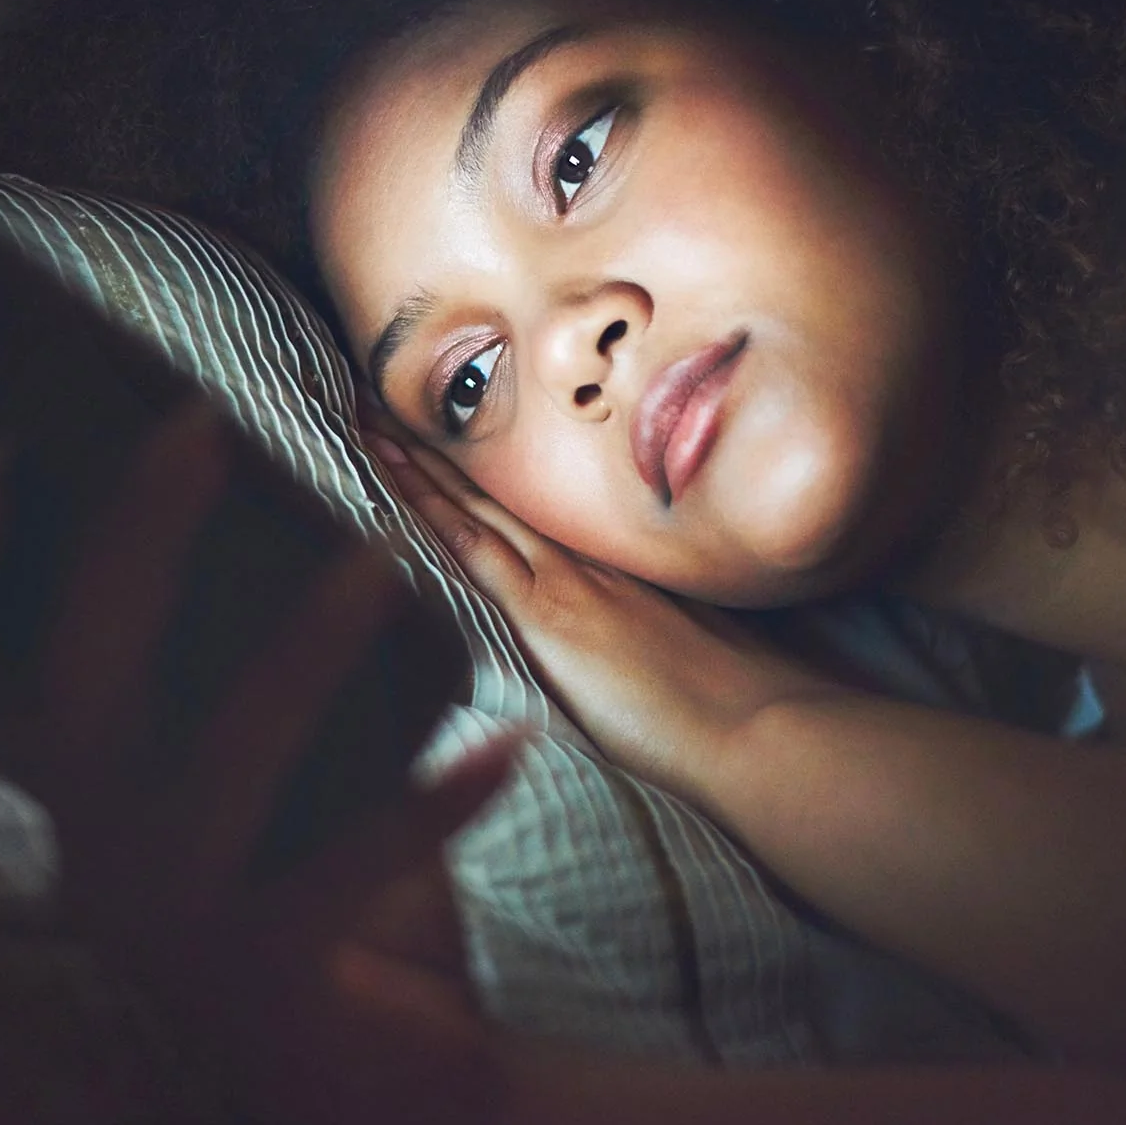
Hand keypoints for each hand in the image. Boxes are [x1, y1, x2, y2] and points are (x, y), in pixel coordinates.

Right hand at [0, 405, 524, 1124]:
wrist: (371, 1080)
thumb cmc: (311, 884)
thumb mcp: (255, 773)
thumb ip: (243, 671)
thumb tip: (279, 503)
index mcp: (76, 801)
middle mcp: (93, 863)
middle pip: (79, 687)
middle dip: (133, 542)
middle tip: (202, 429)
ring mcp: (170, 927)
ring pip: (218, 765)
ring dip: (302, 647)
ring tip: (381, 558)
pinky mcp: (267, 979)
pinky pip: (359, 865)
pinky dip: (439, 796)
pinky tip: (507, 738)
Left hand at [363, 420, 841, 812]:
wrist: (757, 727)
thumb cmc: (732, 697)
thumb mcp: (682, 636)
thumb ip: (642, 613)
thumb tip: (617, 621)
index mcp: (605, 562)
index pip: (522, 504)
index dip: (473, 467)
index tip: (431, 430)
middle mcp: (579, 557)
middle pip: (489, 490)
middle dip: (433, 446)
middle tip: (379, 397)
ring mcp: (564, 581)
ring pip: (472, 508)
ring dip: (416, 467)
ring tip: (368, 423)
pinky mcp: (551, 617)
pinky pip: (475, 555)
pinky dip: (430, 519)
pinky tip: (391, 491)